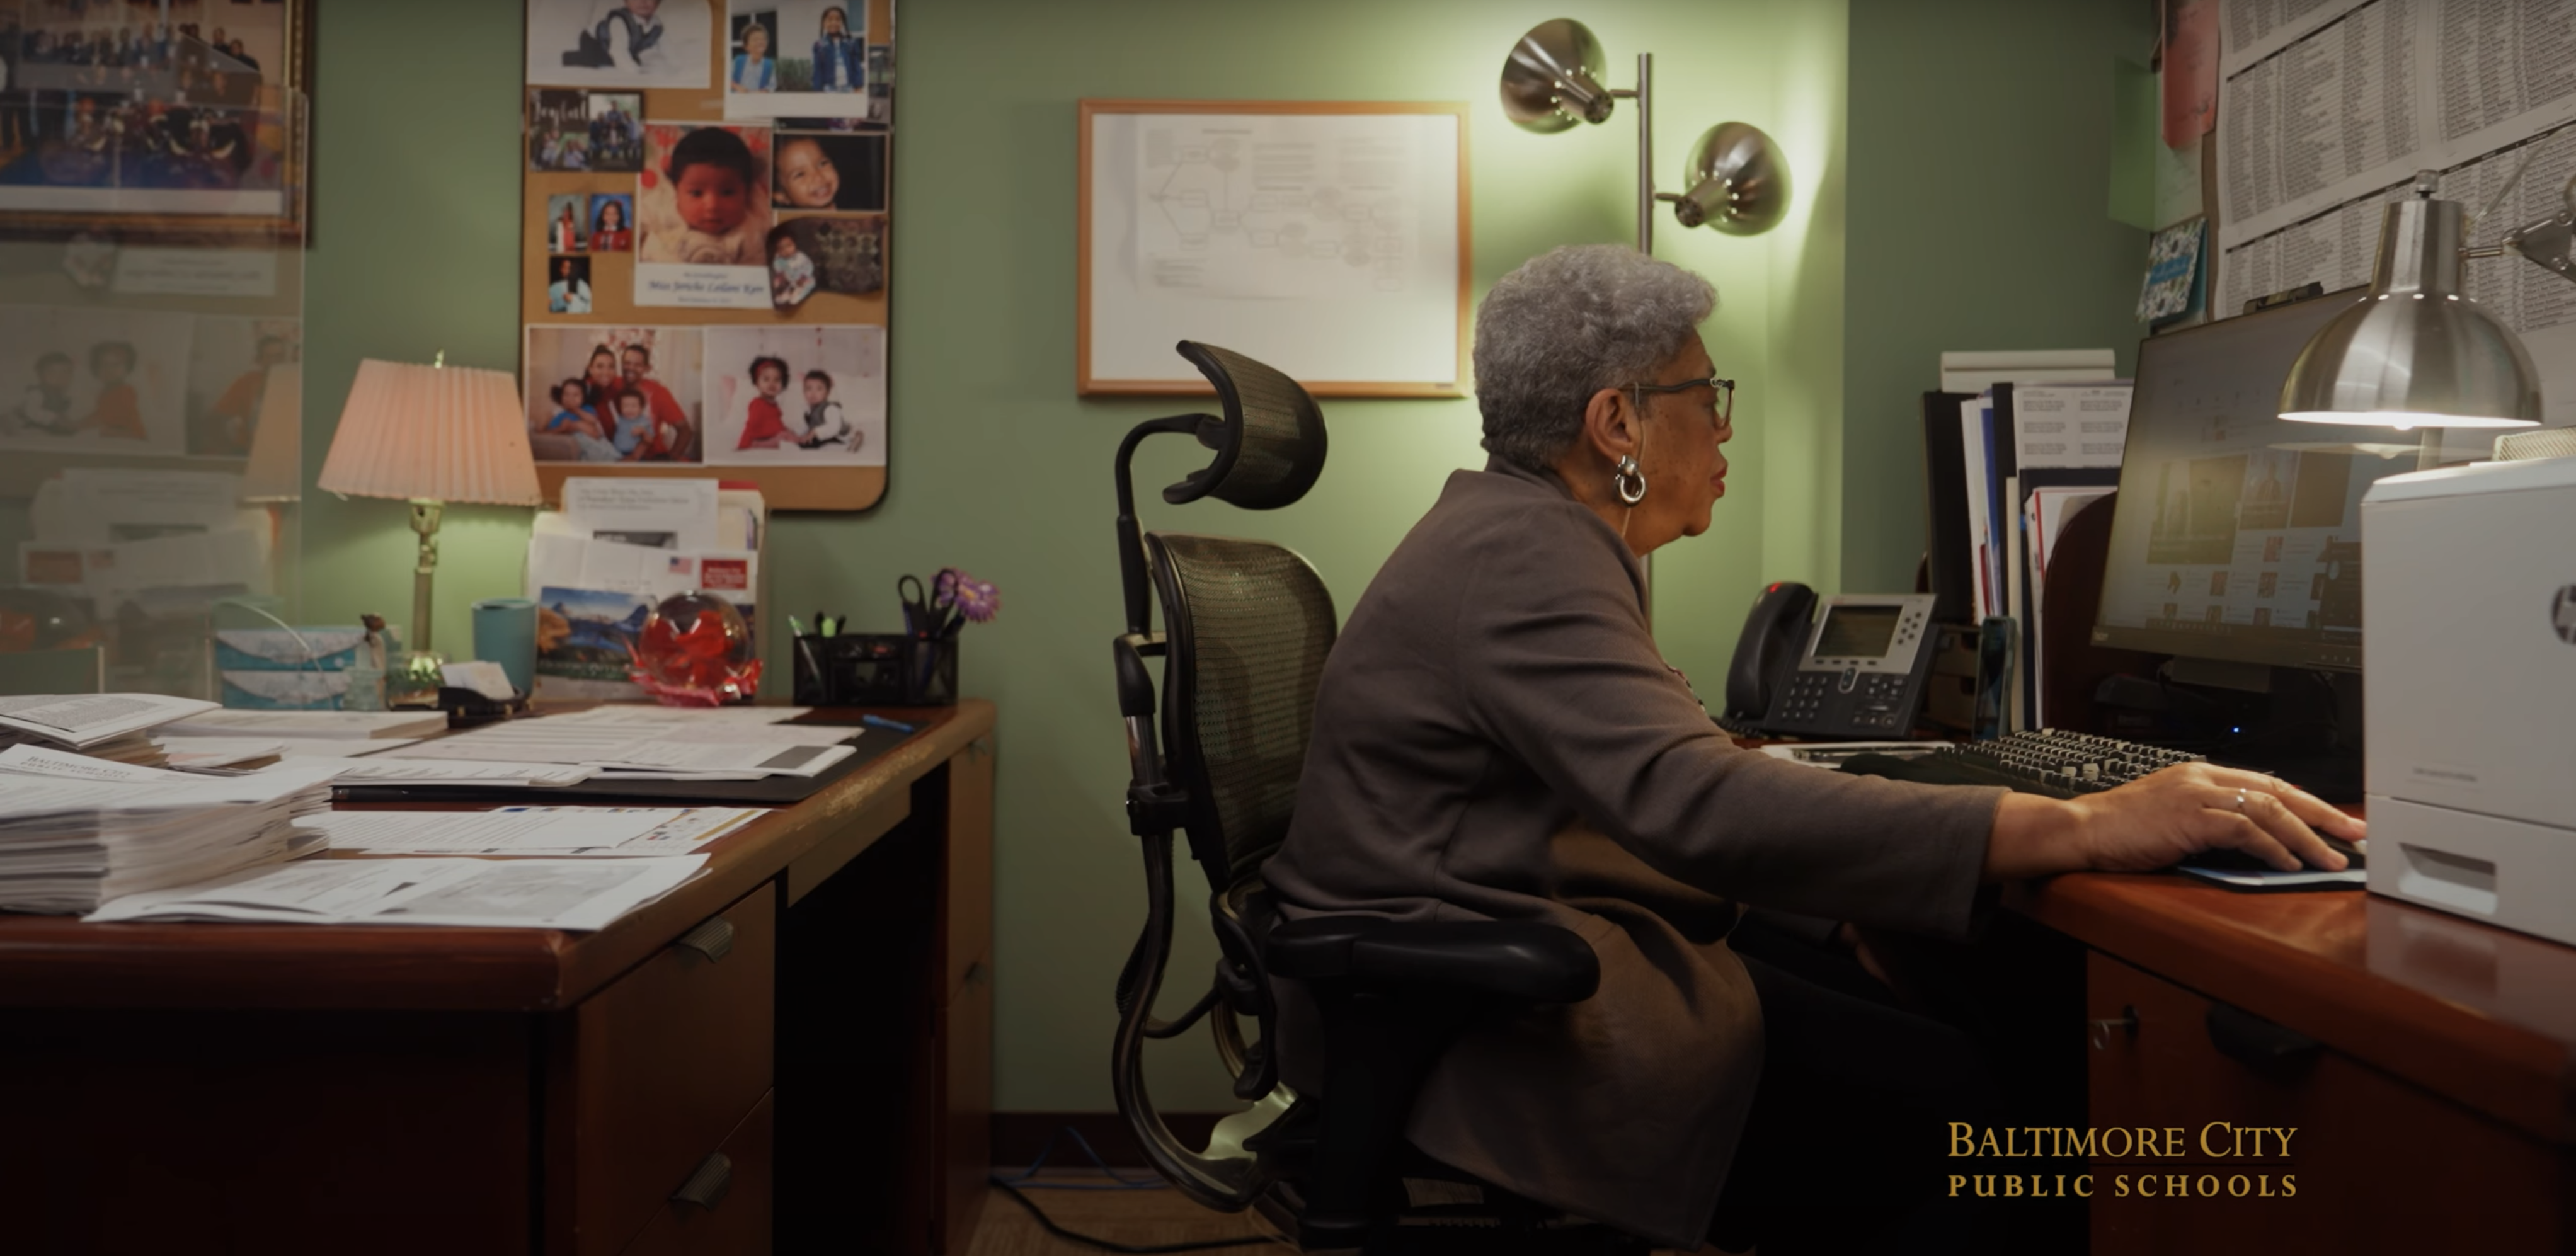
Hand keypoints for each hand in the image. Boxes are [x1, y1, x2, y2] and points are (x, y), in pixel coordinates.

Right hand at [1985, 763, 2366, 878]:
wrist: (2082, 829)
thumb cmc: (2120, 828)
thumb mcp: (2171, 816)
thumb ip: (2209, 819)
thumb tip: (2252, 841)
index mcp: (2200, 773)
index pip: (2267, 782)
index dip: (2306, 801)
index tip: (2334, 820)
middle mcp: (2203, 777)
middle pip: (2278, 790)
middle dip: (2323, 814)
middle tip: (2355, 833)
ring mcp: (2198, 794)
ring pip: (2269, 809)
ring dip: (2306, 837)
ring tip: (2330, 858)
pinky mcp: (2191, 817)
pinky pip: (2246, 830)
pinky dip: (2273, 848)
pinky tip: (2288, 863)